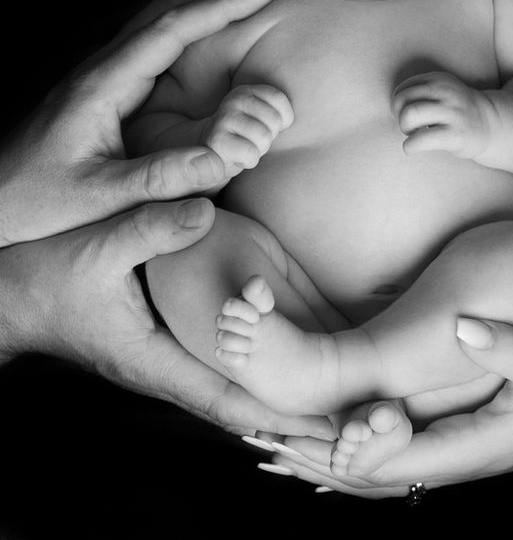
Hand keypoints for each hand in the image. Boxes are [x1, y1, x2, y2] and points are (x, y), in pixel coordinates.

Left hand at [0, 0, 278, 244]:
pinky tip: (208, 29)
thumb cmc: (37, 199)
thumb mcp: (99, 197)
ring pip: (158, 19)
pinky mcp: (105, 88)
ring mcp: (102, 75)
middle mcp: (103, 68)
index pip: (170, 29)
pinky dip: (190, 23)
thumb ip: (159, 180)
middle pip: (165, 8)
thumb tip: (225, 160)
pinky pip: (154, 41)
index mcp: (104, 84)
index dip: (220, 7)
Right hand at [0, 196, 334, 439]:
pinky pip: (216, 364)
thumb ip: (150, 227)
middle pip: (238, 404)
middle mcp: (165, 369)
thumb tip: (206, 211)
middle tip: (351, 424)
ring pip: (229, 388)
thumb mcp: (98, 247)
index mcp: (153, 360)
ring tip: (328, 401)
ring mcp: (165, 359)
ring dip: (274, 395)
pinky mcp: (164, 342)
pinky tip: (277, 362)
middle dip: (290, 415)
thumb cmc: (48, 277)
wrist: (15, 293)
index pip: (226, 400)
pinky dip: (250, 370)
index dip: (279, 414)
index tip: (329, 428)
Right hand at [200, 84, 293, 182]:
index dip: (282, 120)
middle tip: (252, 141)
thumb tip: (309, 104)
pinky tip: (238, 158)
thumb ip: (277, 110)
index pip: (279, 100)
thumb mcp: (260, 117)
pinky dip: (249, 161)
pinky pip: (251, 153)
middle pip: (274, 122)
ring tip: (245, 148)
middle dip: (268, 138)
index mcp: (246, 91)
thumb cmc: (243, 137)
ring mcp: (224, 119)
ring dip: (258, 150)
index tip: (267, 127)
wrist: (209, 153)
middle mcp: (234, 100)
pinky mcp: (217, 140)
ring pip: (263, 138)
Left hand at [253, 318, 512, 496]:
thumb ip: (508, 348)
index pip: (381, 457)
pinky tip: (327, 446)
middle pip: (363, 471)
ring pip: (370, 470)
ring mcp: (445, 457)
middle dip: (310, 456)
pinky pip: (387, 457)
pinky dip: (349, 453)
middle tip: (255, 439)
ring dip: (321, 459)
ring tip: (271, 448)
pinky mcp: (448, 445)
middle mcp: (444, 462)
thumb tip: (461, 324)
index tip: (287, 430)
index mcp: (460, 449)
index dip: (331, 445)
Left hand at [392, 71, 490, 161]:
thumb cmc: (456, 112)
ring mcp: (452, 112)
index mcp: (438, 79)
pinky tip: (414, 148)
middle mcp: (445, 92)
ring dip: (404, 129)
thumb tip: (394, 109)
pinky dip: (409, 146)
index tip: (409, 115)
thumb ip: (420, 93)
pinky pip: (420, 140)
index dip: (398, 105)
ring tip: (414, 135)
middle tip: (410, 127)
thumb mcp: (441, 91)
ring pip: (409, 115)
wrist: (492, 125)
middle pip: (401, 100)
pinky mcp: (456, 134)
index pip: (403, 89)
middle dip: (398, 116)